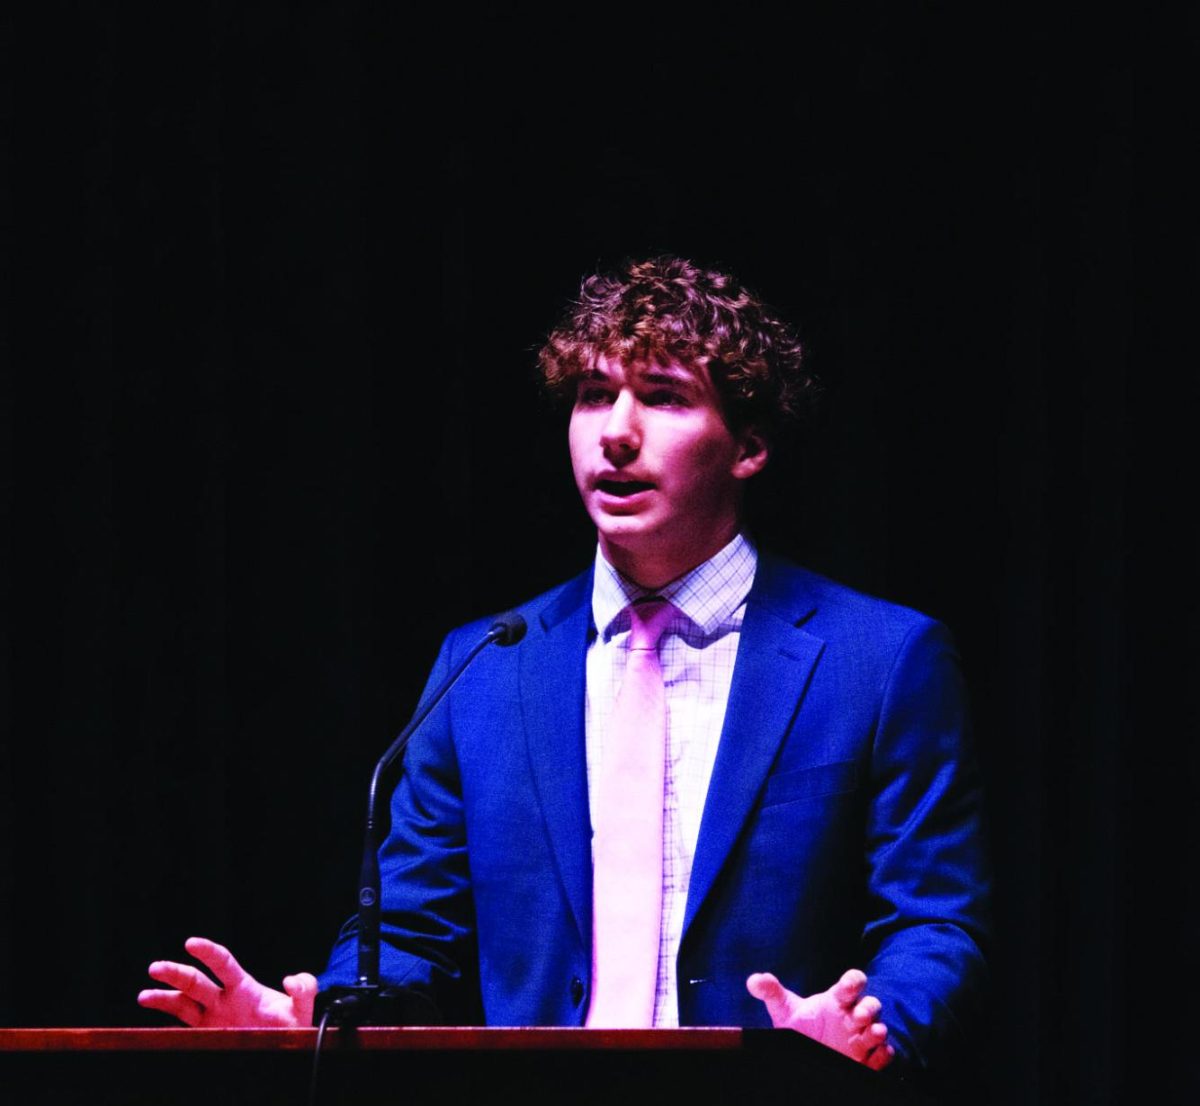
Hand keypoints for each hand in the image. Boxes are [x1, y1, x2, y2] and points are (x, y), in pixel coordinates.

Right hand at [138, 936, 316, 1027]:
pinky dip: (167, 1026)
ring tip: (144, 995)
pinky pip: (183, 1029)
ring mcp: (212, 1018)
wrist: (283, 1051)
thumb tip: (290, 979)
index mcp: (243, 987)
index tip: (191, 943)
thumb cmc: (291, 1027)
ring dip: (163, 998)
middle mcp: (223, 1000)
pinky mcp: (207, 1037)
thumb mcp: (301, 1007)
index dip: (207, 952)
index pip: (222, 963)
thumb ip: (304, 989)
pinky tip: (153, 1024)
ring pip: (183, 1004)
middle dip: (175, 973)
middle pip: (195, 981)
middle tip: (155, 967)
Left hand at [746, 968, 894, 1070]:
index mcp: (837, 1000)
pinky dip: (883, 1055)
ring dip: (878, 1031)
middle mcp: (853, 1016)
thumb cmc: (801, 1026)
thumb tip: (753, 981)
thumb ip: (771, 992)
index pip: (852, 983)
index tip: (851, 984)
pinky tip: (878, 1055)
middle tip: (858, 1016)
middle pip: (871, 1004)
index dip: (854, 981)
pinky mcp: (866, 1059)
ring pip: (879, 1028)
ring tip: (872, 1035)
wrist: (805, 1052)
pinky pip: (883, 1054)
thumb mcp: (784, 1010)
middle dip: (869, 1009)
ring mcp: (861, 1037)